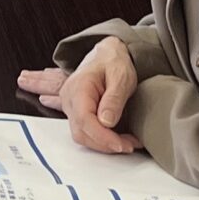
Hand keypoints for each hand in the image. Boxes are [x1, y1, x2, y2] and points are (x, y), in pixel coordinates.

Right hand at [16, 37, 140, 153]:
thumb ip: (114, 98)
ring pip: (82, 136)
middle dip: (105, 144)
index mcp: (78, 88)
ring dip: (104, 144)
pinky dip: (102, 139)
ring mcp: (71, 108)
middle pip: (81, 132)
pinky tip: (117, 139)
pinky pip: (86, 132)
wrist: (108, 54)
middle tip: (129, 145)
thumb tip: (107, 122)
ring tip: (127, 142)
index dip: (102, 137)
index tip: (121, 144)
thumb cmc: (113, 62)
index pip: (84, 119)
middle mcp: (70, 99)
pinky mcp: (78, 114)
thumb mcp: (121, 76)